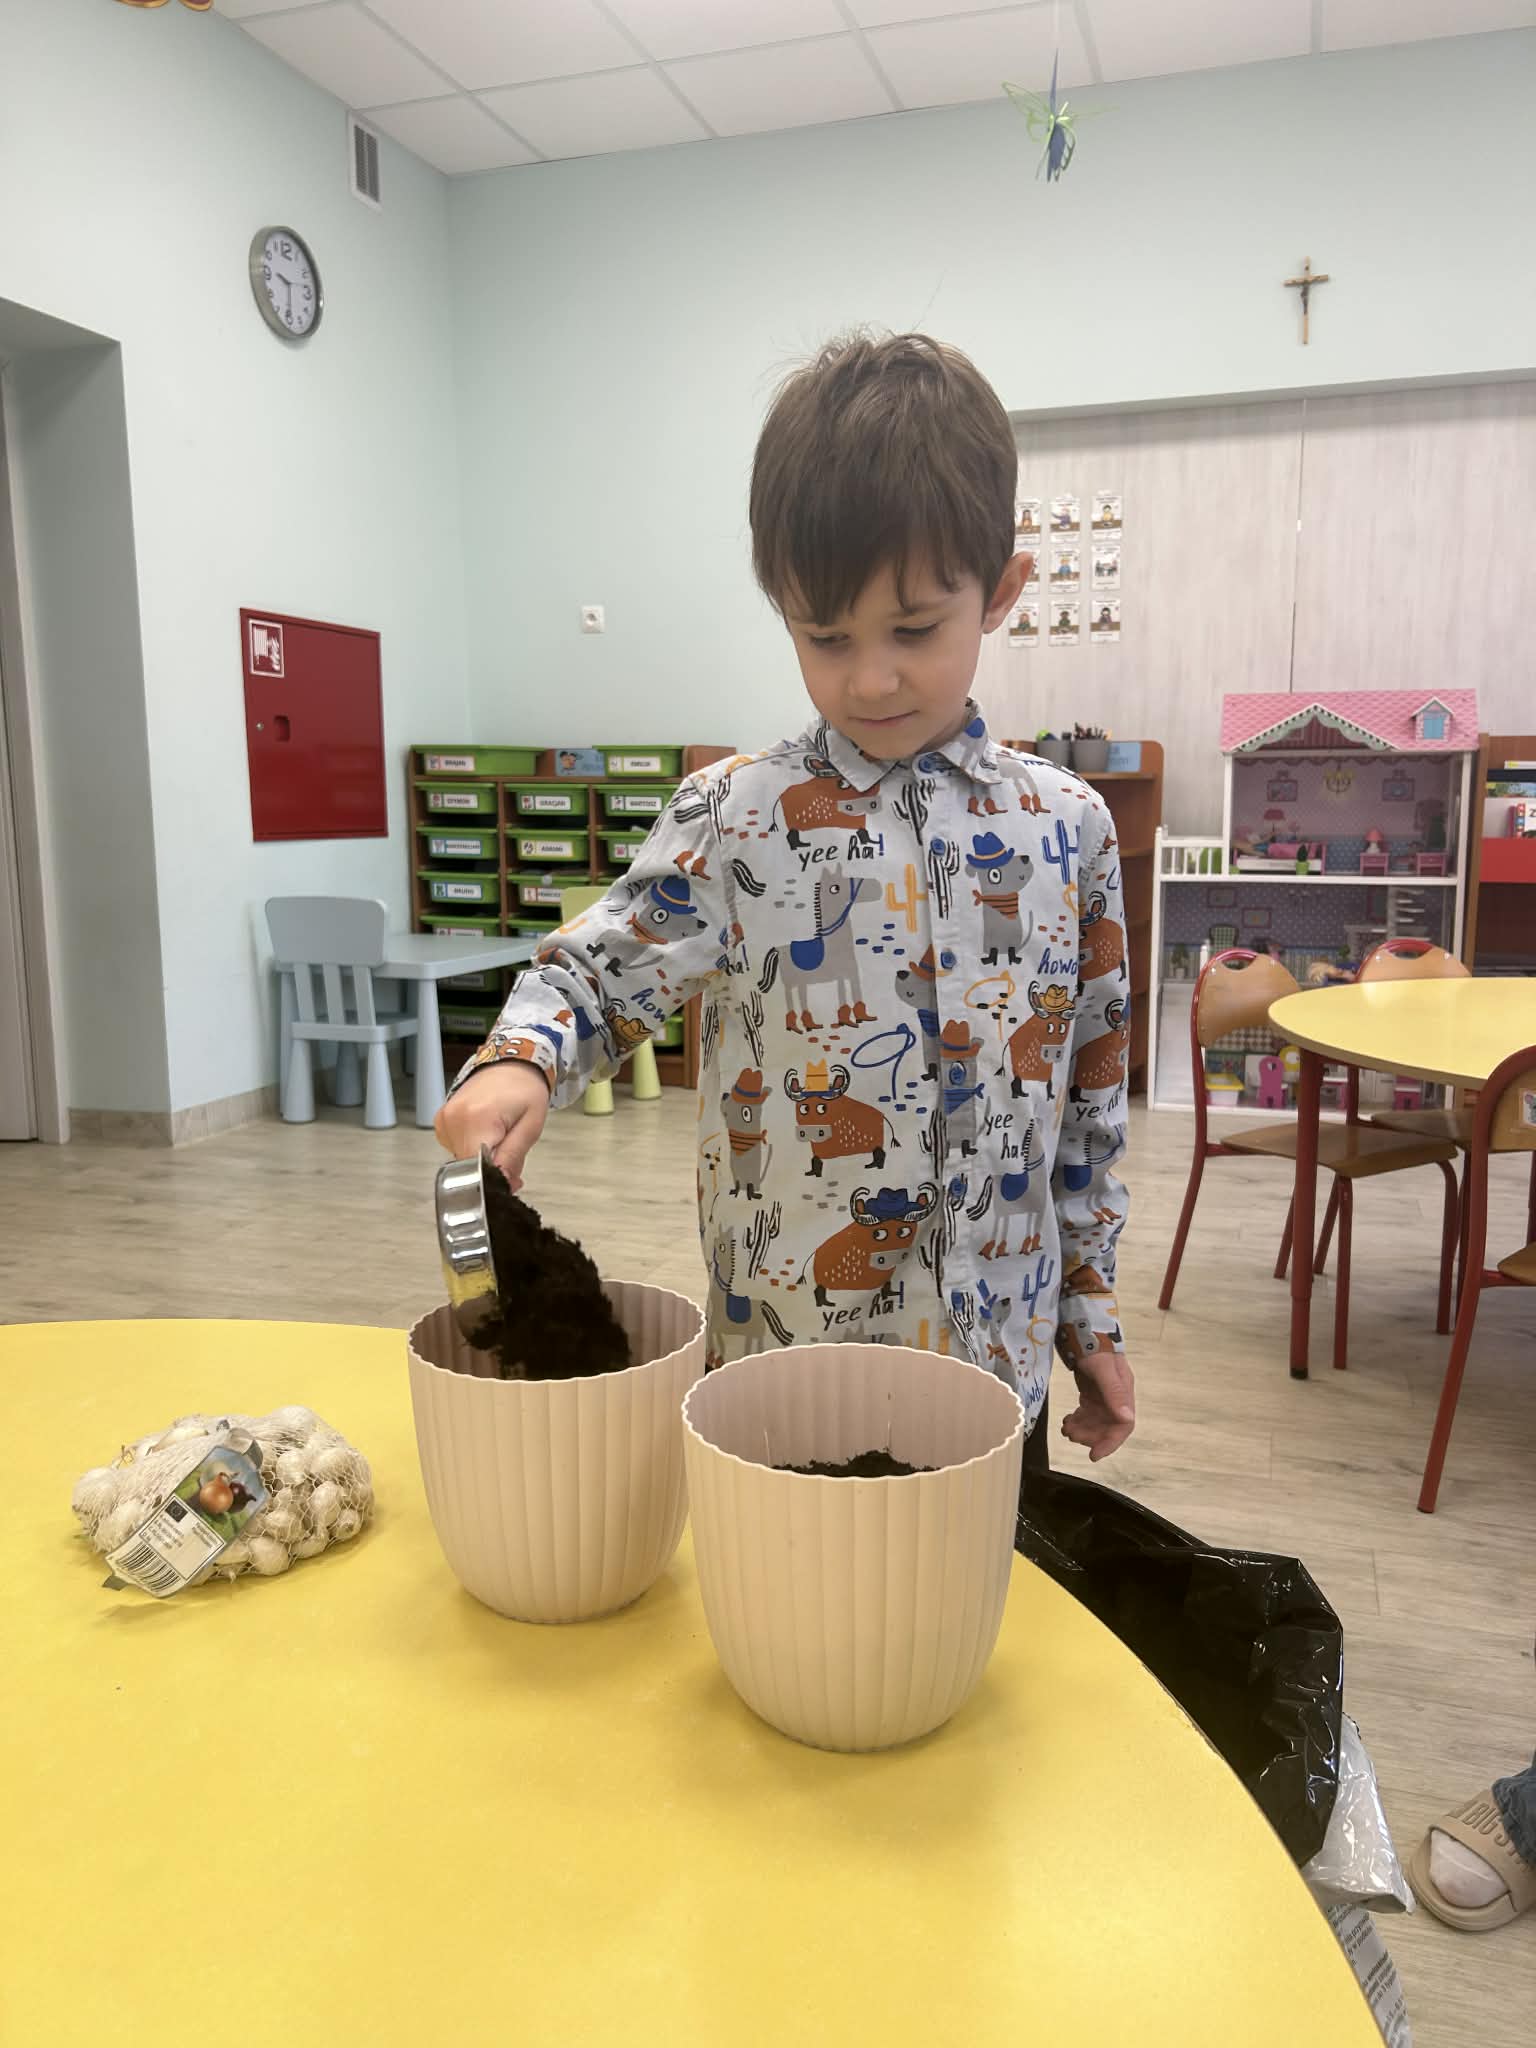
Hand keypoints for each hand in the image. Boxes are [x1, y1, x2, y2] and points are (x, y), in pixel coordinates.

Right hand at [433, 1061, 549, 1191]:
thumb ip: (513, 1158)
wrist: (510, 1063)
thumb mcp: (530, 1127)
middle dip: (491, 1170)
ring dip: (482, 1160)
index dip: (493, 1180)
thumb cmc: (525, 1090)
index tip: (510, 1181)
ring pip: (462, 1161)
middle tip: (511, 1159)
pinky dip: (473, 1149)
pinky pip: (457, 1149)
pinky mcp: (441, 1122)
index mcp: (476, 1120)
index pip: (474, 1169)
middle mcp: (453, 1120)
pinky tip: (487, 1134)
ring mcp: (443, 1120)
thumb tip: (502, 1186)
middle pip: (468, 1167)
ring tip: (500, 1140)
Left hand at [1060, 1351, 1135, 1461]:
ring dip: (1082, 1430)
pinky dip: (1078, 1421)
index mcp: (1124, 1392)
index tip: (1094, 1455)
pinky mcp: (1092, 1393)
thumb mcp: (1102, 1368)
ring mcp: (1104, 1395)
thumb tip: (1127, 1419)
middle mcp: (1116, 1397)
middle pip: (1108, 1426)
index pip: (1123, 1425)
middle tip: (1071, 1435)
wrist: (1082, 1328)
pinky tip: (1067, 1421)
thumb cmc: (1094, 1345)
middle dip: (1090, 1436)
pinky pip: (1087, 1413)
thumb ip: (1114, 1392)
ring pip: (1096, 1422)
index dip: (1111, 1443)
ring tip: (1066, 1428)